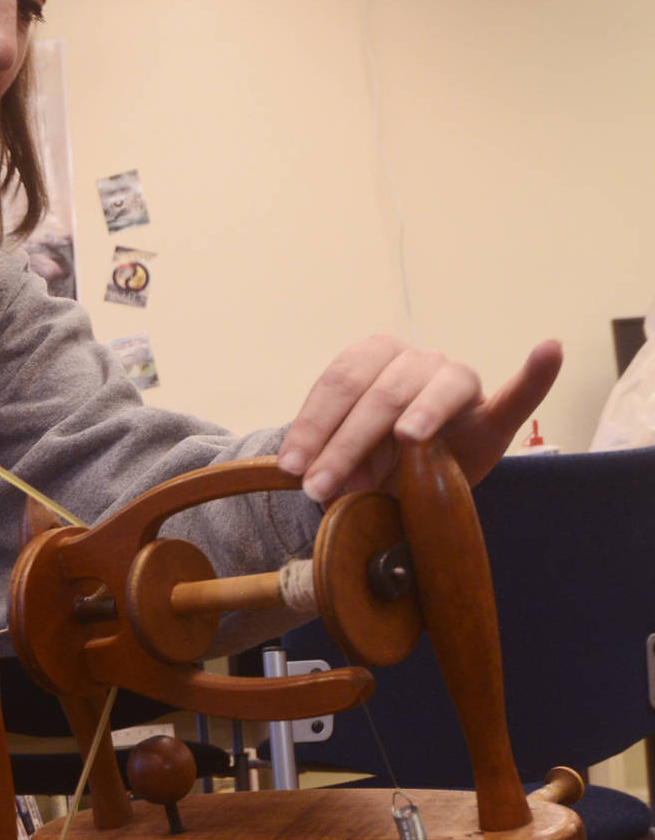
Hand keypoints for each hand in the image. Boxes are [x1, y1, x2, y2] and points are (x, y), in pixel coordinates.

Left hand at [276, 336, 562, 503]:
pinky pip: (518, 395)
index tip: (293, 467)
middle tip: (319, 488)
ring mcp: (455, 384)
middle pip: (379, 392)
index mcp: (371, 359)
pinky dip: (535, 374)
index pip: (338, 384)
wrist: (411, 476)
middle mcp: (414, 362)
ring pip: (432, 392)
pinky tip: (547, 351)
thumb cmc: (370, 459)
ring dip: (415, 420)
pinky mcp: (493, 415)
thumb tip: (308, 479)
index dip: (313, 425)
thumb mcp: (340, 459)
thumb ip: (327, 462)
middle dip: (345, 443)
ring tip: (407, 439)